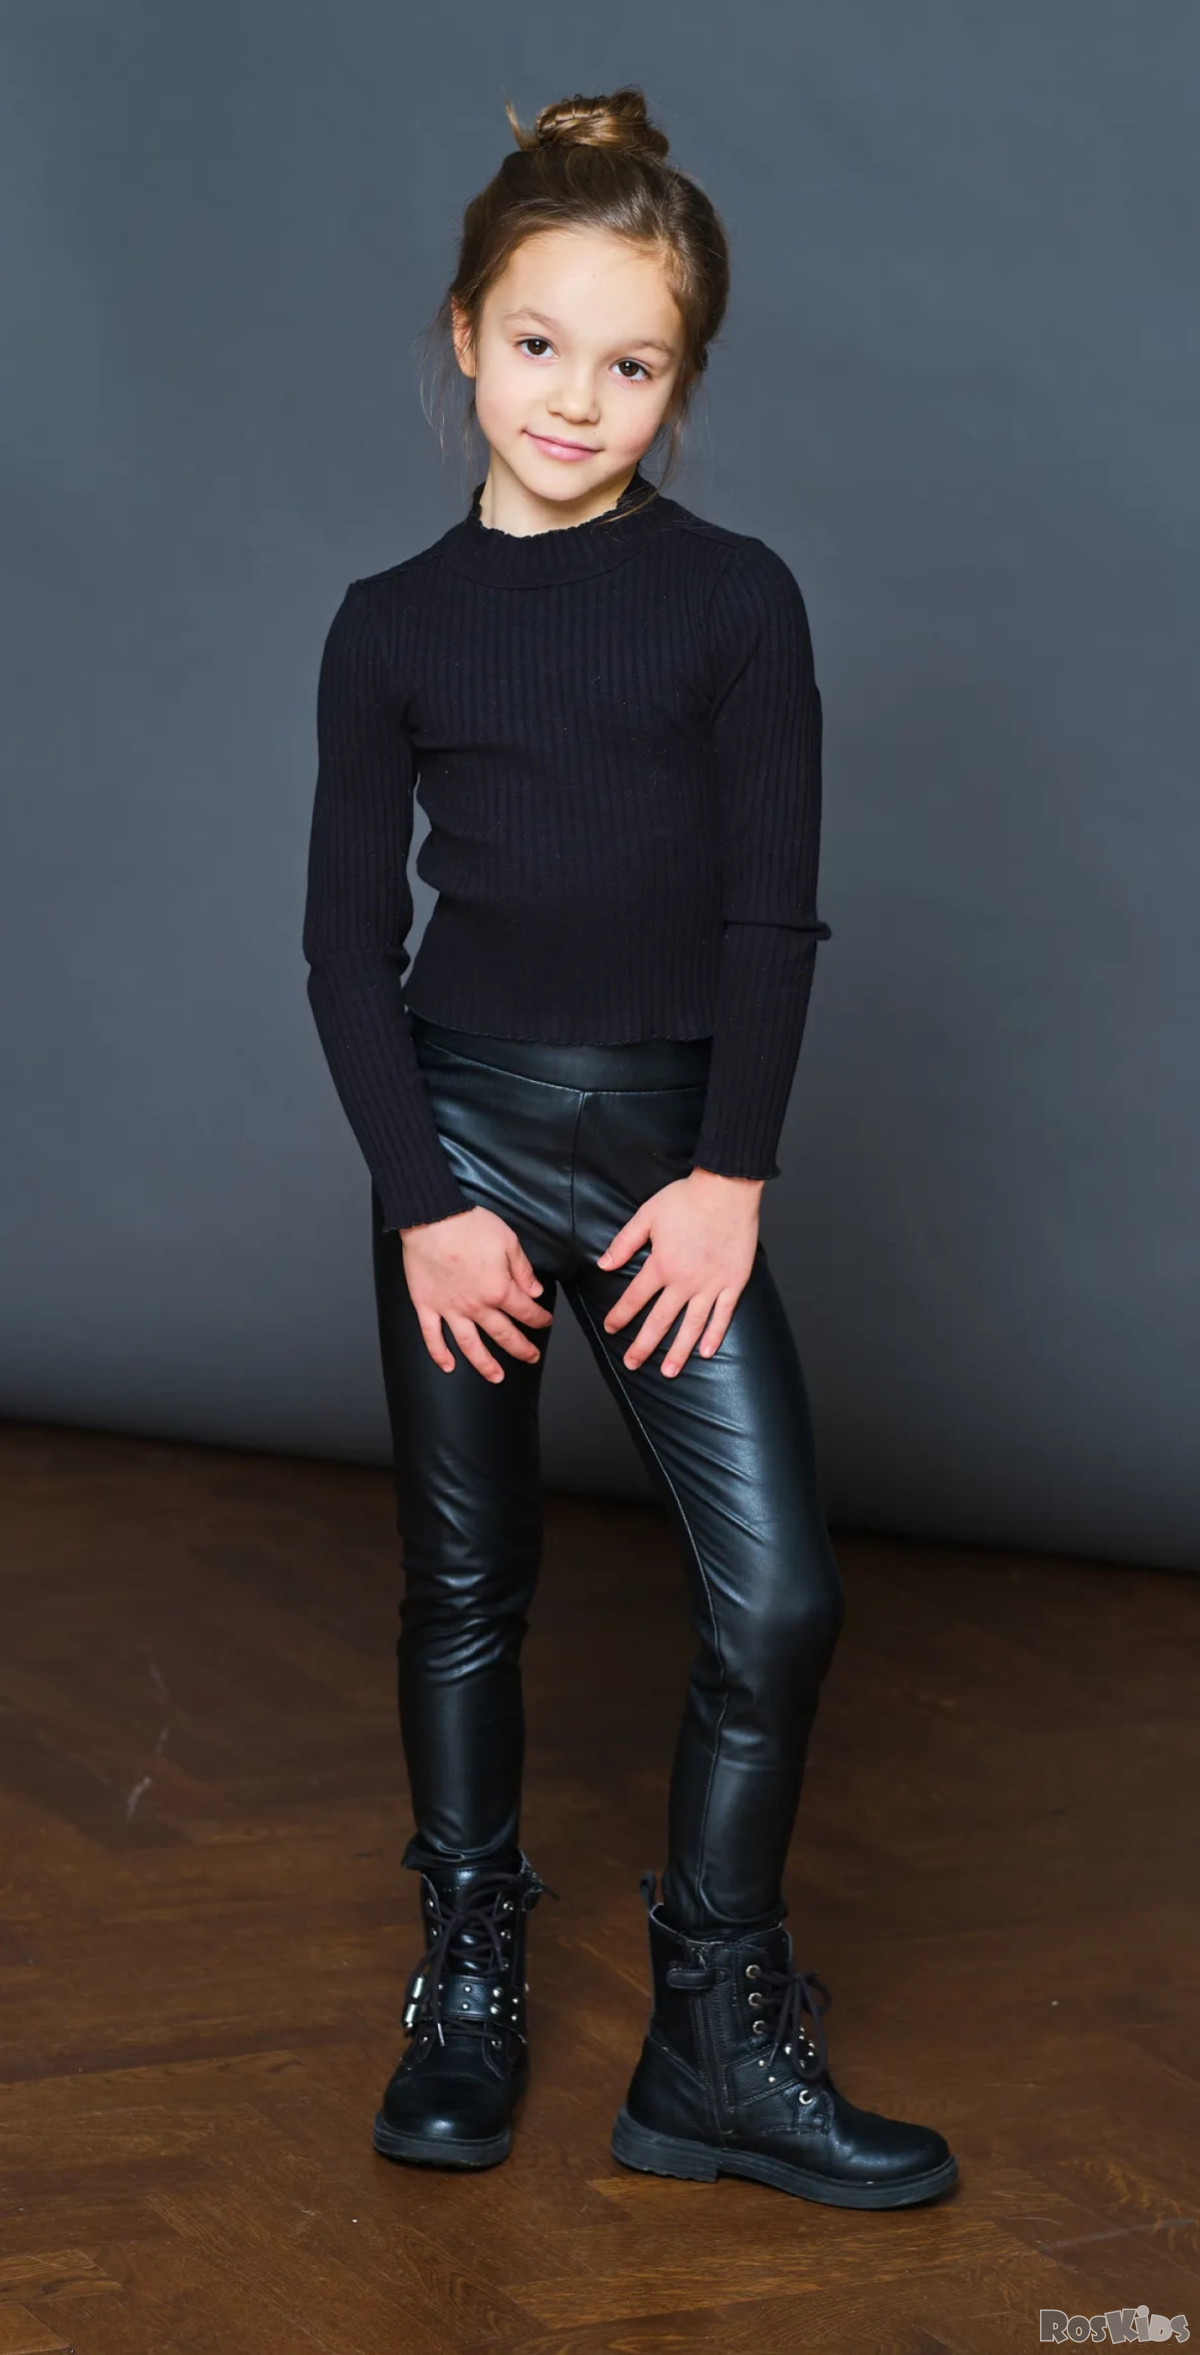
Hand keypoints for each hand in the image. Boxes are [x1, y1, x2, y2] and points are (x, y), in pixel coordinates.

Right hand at [400, 1205, 552, 1382]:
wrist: (431, 1217)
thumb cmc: (469, 1225)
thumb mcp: (508, 1241)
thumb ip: (523, 1270)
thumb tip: (535, 1292)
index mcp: (499, 1289)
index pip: (526, 1311)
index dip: (540, 1319)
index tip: (545, 1322)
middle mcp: (476, 1305)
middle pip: (503, 1335)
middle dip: (521, 1349)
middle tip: (532, 1358)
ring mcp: (450, 1309)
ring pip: (470, 1345)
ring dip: (485, 1365)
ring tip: (496, 1377)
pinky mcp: (427, 1305)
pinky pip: (432, 1336)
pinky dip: (439, 1354)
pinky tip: (448, 1367)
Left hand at [595, 1167, 762, 1376]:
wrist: (728, 1188)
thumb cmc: (687, 1198)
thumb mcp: (647, 1215)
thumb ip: (624, 1242)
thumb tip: (602, 1265)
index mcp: (662, 1264)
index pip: (635, 1298)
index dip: (620, 1315)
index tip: (611, 1329)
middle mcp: (685, 1281)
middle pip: (660, 1321)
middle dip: (644, 1346)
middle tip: (632, 1364)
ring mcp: (712, 1284)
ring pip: (692, 1326)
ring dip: (678, 1351)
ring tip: (668, 1372)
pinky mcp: (734, 1282)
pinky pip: (723, 1315)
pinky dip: (715, 1335)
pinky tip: (706, 1352)